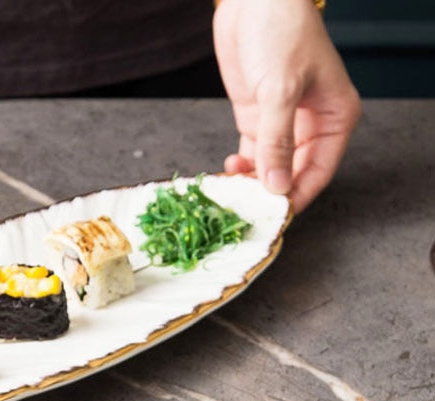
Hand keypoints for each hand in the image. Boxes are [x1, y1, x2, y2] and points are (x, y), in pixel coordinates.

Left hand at [213, 0, 360, 212]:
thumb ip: (278, 141)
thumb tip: (277, 186)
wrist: (254, 0)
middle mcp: (312, 125)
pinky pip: (251, 155)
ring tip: (231, 192)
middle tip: (245, 210)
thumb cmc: (280, 33)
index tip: (274, 217)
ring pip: (269, 169)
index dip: (296, 197)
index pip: (318, 172)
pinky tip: (226, 173)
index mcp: (334, 119)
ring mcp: (282, 124)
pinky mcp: (256, 118)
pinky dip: (240, 168)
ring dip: (251, 184)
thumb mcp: (280, 89)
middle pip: (292, 175)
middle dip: (269, 194)